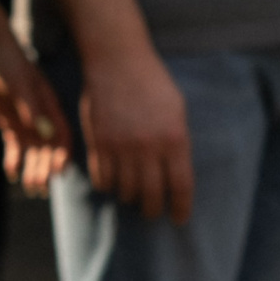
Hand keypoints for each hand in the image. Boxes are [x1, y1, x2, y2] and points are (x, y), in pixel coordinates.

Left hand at [0, 46, 74, 194]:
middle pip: (48, 151)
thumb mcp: (22, 87)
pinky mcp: (12, 126)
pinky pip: (15, 149)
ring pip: (33, 154)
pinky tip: (12, 175)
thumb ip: (31, 108)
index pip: (63, 137)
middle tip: (39, 189)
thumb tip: (42, 130)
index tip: (59, 173)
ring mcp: (28, 125)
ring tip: (30, 189)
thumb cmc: (13, 69)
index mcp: (52, 110)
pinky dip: (14, 162)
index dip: (63, 156)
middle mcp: (43, 121)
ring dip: (32, 171)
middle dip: (45, 171)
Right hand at [78, 48, 192, 221]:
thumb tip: (174, 171)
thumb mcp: (177, 110)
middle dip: (153, 209)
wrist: (118, 61)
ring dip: (129, 196)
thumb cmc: (152, 82)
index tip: (179, 219)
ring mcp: (121, 147)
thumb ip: (176, 141)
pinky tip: (113, 182)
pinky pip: (103, 179)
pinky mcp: (99, 144)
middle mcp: (149, 147)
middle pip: (151, 195)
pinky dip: (108, 185)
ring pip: (125, 190)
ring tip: (132, 194)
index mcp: (175, 139)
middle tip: (152, 211)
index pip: (181, 186)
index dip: (181, 208)